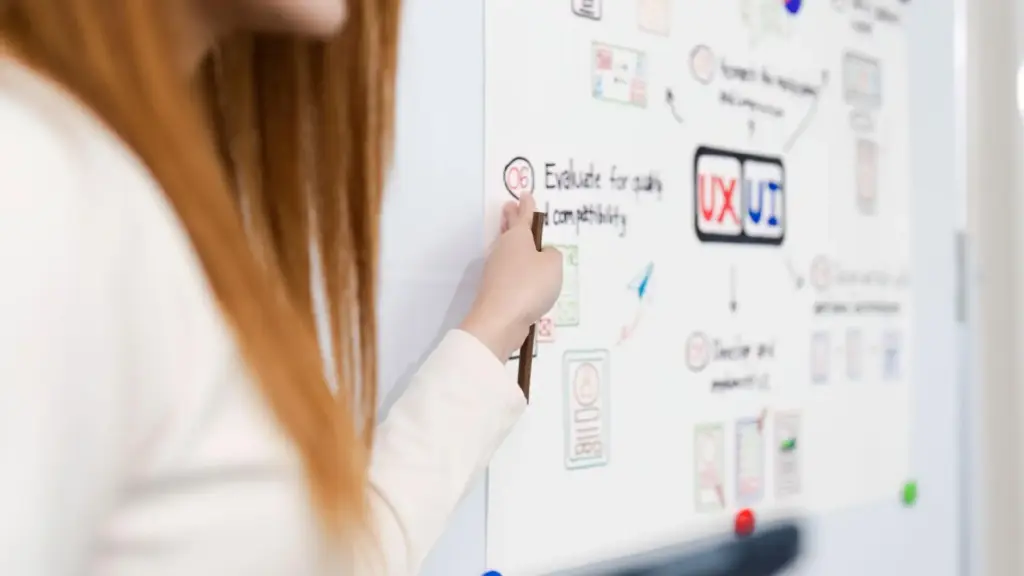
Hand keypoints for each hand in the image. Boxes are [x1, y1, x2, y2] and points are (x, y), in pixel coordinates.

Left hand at [461, 194, 561, 360]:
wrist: (499, 320)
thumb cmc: (529, 285)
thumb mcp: (553, 265)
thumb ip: (553, 255)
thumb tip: (544, 255)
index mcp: (517, 237)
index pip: (523, 216)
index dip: (526, 206)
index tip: (524, 194)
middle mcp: (503, 250)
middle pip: (509, 230)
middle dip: (510, 218)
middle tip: (509, 207)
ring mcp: (495, 270)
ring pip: (506, 251)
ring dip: (513, 244)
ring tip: (519, 239)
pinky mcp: (495, 290)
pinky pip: (508, 272)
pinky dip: (514, 268)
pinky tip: (523, 275)